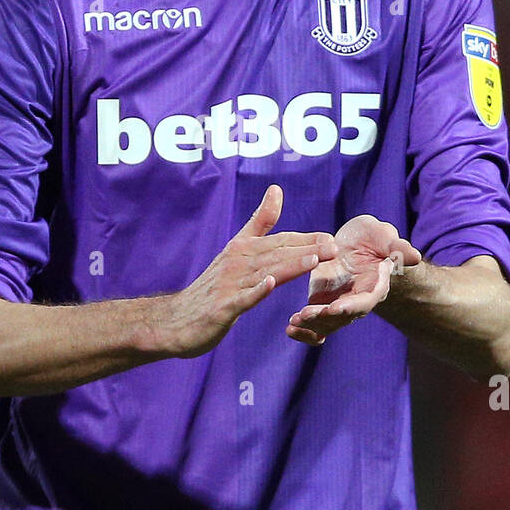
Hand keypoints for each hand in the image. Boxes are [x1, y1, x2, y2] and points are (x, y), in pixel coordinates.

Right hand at [163, 185, 336, 357]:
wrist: (176, 320)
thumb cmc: (212, 287)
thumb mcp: (237, 250)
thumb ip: (259, 221)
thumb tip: (276, 189)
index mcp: (242, 250)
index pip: (278, 242)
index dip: (304, 239)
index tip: (330, 237)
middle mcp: (236, 264)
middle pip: (275, 254)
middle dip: (305, 249)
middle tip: (333, 246)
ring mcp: (229, 286)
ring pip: (263, 273)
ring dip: (288, 265)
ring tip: (312, 260)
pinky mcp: (222, 308)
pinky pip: (241, 298)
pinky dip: (255, 290)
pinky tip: (270, 283)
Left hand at [285, 214, 419, 345]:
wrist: (360, 246)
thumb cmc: (376, 240)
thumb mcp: (384, 237)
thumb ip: (396, 247)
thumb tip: (412, 255)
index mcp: (374, 287)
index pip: (364, 301)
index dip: (350, 306)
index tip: (335, 307)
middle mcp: (356, 301)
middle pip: (342, 317)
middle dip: (323, 317)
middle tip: (305, 314)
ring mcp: (339, 305)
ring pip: (326, 323)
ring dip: (311, 324)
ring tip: (294, 321)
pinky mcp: (323, 304)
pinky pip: (315, 324)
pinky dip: (303, 330)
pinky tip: (290, 329)